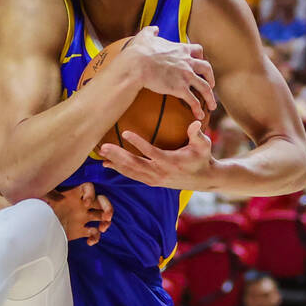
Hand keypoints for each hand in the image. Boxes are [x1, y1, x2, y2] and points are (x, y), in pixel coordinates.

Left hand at [44, 182, 112, 244]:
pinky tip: (89, 242)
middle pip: (101, 201)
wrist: (39, 227)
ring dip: (106, 222)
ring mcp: (83, 217)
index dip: (91, 194)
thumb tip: (60, 196)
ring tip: (102, 228)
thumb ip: (50, 195)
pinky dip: (95, 237)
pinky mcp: (81, 230)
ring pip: (102, 216)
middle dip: (108, 207)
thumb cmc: (40, 210)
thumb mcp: (43, 199)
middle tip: (106, 216)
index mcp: (73, 194)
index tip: (86, 204)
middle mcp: (81, 204)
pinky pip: (94, 233)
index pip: (88, 188)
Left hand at [99, 122, 214, 189]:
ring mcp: (154, 179)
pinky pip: (132, 176)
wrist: (203, 179)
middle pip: (135, 164)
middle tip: (104, 147)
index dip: (138, 143)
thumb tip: (195, 123)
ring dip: (115, 162)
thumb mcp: (204, 145)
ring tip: (101, 154)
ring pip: (131, 171)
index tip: (125, 133)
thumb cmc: (203, 158)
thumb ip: (197, 134)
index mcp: (170, 162)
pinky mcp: (151, 182)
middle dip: (118, 156)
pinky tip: (107, 164)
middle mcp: (159, 172)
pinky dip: (119, 170)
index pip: (151, 152)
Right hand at [124, 27, 216, 117]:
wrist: (137, 65)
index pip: (198, 50)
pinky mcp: (180, 88)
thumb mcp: (145, 37)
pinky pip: (193, 100)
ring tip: (212, 106)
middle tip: (211, 85)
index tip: (200, 62)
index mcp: (181, 49)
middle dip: (211, 77)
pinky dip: (198, 109)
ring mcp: (185, 76)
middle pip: (207, 69)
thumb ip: (151, 31)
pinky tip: (200, 116)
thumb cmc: (139, 51)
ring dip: (210, 97)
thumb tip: (154, 29)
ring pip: (205, 87)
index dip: (200, 57)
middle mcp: (187, 62)